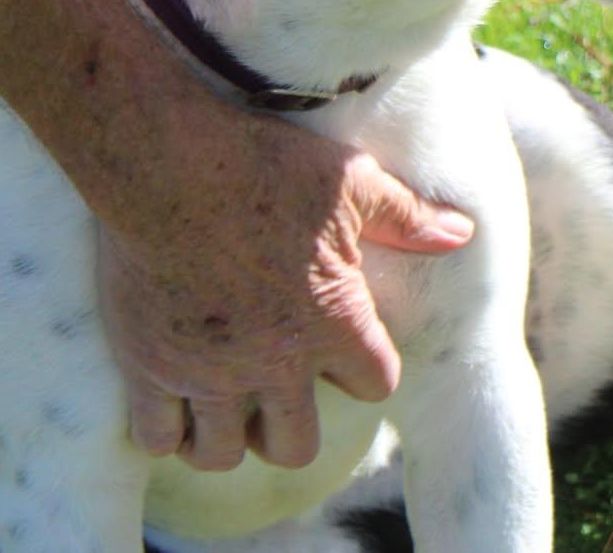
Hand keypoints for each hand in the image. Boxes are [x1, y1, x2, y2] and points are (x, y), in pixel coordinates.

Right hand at [96, 108, 473, 470]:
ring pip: (224, 453)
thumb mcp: (351, 181)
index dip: (365, 367)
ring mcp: (208, 371)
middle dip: (294, 423)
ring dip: (231, 433)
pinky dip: (167, 430)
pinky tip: (173, 399)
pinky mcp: (149, 366)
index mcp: (334, 321)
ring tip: (228, 400)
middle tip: (280, 386)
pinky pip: (157, 438)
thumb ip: (407, 217)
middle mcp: (274, 362)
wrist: (169, 160)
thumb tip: (463, 233)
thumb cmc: (266, 163)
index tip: (347, 344)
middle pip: (296, 444)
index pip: (374, 385)